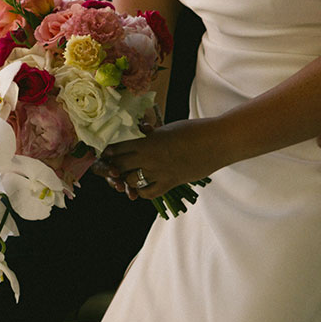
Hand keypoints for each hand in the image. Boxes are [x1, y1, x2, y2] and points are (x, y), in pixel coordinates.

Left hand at [95, 119, 216, 200]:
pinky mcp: (170, 183)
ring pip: (131, 181)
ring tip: (126, 175)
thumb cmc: (193, 130)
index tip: (106, 151)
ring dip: (126, 178)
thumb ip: (152, 134)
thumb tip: (142, 132)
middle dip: (114, 165)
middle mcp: (149, 158)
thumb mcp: (168, 128)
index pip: (118, 148)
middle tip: (112, 164)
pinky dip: (142, 191)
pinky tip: (141, 186)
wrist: (214, 143)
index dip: (109, 150)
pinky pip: (149, 193)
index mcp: (147, 141)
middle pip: (120, 165)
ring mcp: (159, 173)